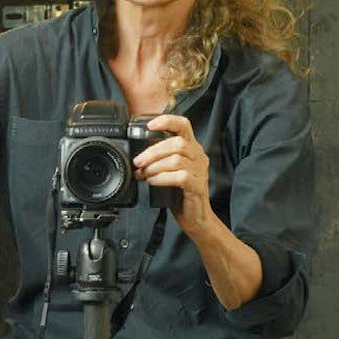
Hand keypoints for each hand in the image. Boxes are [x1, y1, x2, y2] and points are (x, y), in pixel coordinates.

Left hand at [133, 114, 213, 237]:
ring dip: (155, 166)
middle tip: (138, 161)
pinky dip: (162, 178)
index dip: (167, 121)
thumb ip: (159, 159)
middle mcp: (198, 156)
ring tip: (144, 174)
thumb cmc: (180, 193)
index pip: (184, 125)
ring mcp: (200, 171)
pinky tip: (153, 182)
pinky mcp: (198, 186)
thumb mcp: (169, 171)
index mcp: (191, 148)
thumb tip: (137, 157)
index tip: (150, 125)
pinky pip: (180, 177)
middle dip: (153, 151)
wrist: (195, 217)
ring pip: (177, 160)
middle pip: (177, 143)